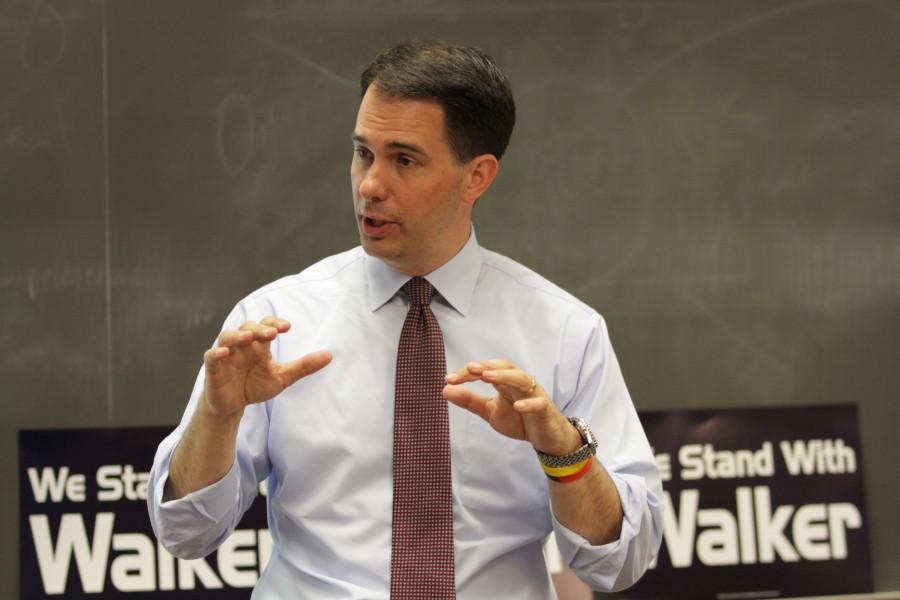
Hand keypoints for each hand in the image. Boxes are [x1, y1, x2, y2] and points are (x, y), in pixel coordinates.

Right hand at [202, 316, 331, 418]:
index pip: (266, 326)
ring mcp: (226, 356)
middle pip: (247, 328)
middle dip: (259, 329)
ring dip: (237, 336)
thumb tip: (329, 355)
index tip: (287, 327)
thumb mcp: (282, 377)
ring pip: (227, 337)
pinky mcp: (212, 369)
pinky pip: (211, 356)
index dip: (275, 323)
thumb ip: (303, 366)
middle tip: (273, 333)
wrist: (232, 406)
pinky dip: (216, 353)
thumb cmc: (255, 386)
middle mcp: (242, 346)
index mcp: (258, 345)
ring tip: (248, 338)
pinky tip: (224, 353)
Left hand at [443, 359, 580, 455]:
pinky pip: (538, 403)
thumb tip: (445, 389)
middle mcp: (520, 383)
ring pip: (521, 378)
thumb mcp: (490, 411)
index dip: (467, 373)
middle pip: (505, 366)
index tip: (448, 379)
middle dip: (486, 366)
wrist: (546, 438)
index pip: (486, 370)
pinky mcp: (545, 409)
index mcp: (505, 382)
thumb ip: (470, 400)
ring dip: (504, 376)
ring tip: (487, 376)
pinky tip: (517, 406)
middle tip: (469, 368)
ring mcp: (534, 394)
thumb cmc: (519, 419)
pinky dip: (529, 403)